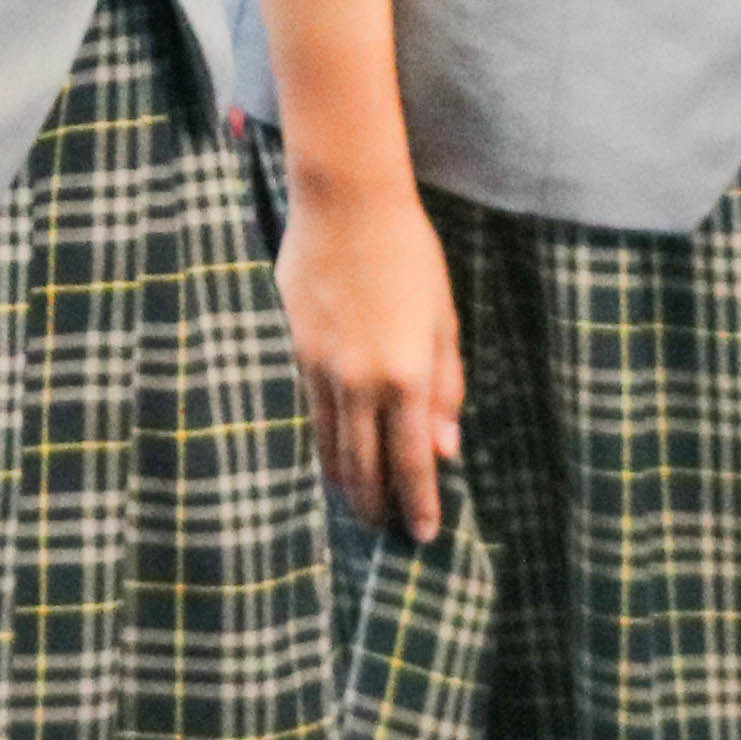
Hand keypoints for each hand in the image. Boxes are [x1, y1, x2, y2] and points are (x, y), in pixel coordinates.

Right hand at [277, 179, 461, 541]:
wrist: (345, 204)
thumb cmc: (409, 255)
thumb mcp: (444, 319)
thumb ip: (447, 386)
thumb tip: (448, 448)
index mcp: (407, 375)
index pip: (412, 460)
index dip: (419, 502)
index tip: (423, 535)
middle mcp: (360, 381)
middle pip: (364, 464)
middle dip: (377, 503)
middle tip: (384, 530)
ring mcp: (319, 367)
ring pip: (328, 444)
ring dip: (344, 481)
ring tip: (355, 504)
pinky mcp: (293, 348)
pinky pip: (307, 411)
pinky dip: (319, 441)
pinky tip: (326, 454)